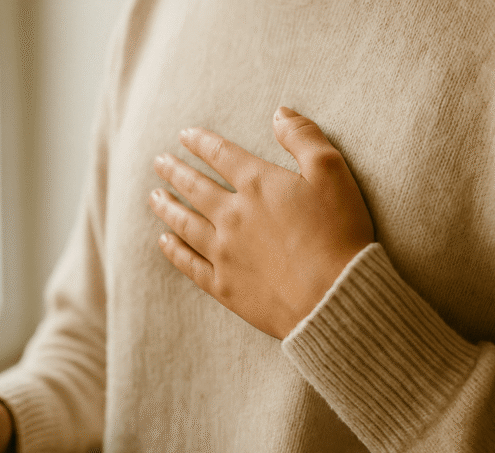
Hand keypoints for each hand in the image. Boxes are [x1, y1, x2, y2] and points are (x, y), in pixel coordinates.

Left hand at [149, 106, 373, 339]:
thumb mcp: (332, 173)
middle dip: (175, 171)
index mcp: (258, 184)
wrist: (333, 297)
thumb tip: (280, 113)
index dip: (201, 142)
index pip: (221, 155)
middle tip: (159, 163)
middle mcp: (232, 215)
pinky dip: (174, 250)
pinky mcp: (224, 285)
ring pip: (185, 223)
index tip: (184, 136)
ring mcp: (224, 252)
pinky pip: (190, 263)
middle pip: (195, 187)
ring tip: (155, 198)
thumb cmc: (339, 234)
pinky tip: (165, 241)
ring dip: (168, 208)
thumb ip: (304, 138)